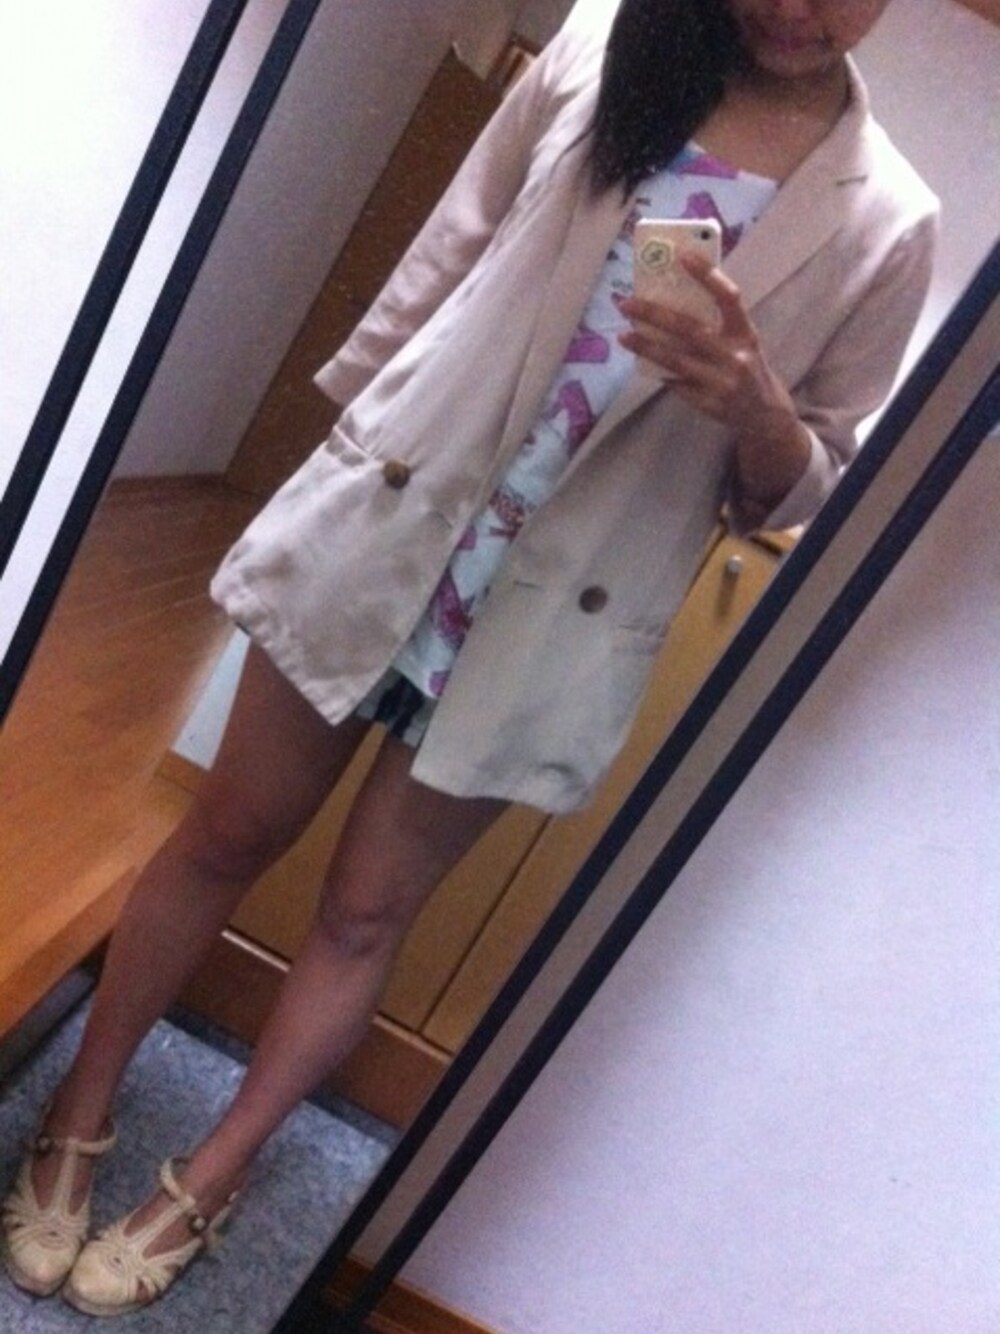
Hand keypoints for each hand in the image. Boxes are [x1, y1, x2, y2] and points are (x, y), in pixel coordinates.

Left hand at [618, 253, 810, 517]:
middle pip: (689, 329)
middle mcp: (735, 356)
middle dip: (654, 314)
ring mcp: (721, 382)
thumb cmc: (745, 366)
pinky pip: (675, 383)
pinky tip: (641, 362)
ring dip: (646, 346)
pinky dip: (658, 372)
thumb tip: (672, 298)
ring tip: (623, 336)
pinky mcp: (707, 403)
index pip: (729, 297)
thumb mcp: (741, 340)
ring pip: (675, 360)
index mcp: (745, 333)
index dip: (707, 275)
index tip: (682, 255)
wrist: (763, 413)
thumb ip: (717, 322)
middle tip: (627, 303)